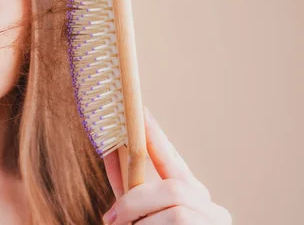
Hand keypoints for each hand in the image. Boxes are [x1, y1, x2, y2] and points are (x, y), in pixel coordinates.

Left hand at [102, 107, 231, 223]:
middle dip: (138, 200)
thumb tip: (107, 150)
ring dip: (144, 222)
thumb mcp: (138, 216)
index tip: (139, 110)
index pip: (172, 158)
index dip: (156, 134)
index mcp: (189, 196)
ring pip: (178, 210)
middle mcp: (209, 208)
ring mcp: (214, 224)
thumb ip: (126, 187)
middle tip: (111, 219)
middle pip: (177, 187)